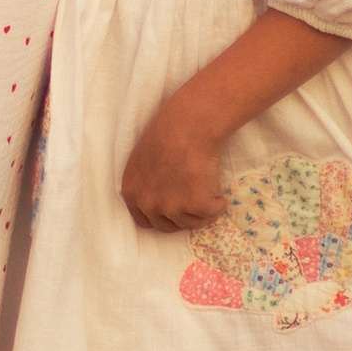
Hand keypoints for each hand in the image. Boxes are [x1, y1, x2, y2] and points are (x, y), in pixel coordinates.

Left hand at [121, 93, 230, 231]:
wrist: (188, 124)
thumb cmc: (168, 133)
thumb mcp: (143, 160)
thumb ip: (147, 183)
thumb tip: (162, 196)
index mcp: (132, 193)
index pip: (144, 221)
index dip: (162, 218)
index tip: (175, 212)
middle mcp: (148, 205)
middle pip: (167, 226)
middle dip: (182, 218)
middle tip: (196, 205)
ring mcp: (172, 207)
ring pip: (191, 223)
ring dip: (202, 211)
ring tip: (209, 190)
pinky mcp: (196, 205)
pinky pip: (212, 213)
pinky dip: (219, 204)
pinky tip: (219, 191)